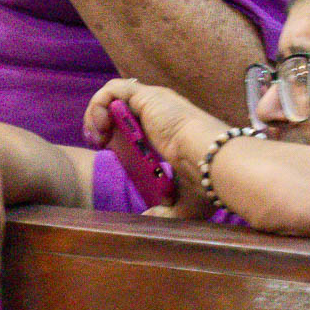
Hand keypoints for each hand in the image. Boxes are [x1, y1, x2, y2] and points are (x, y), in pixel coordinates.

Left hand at [83, 77, 224, 220]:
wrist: (212, 161)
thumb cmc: (207, 180)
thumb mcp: (186, 203)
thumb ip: (167, 213)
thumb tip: (149, 219)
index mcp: (168, 130)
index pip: (134, 122)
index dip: (113, 133)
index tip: (105, 151)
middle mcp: (160, 112)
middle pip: (120, 106)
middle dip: (100, 123)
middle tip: (97, 144)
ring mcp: (154, 102)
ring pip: (113, 94)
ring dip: (97, 113)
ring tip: (97, 138)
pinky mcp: (148, 96)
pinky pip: (114, 90)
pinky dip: (100, 105)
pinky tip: (102, 129)